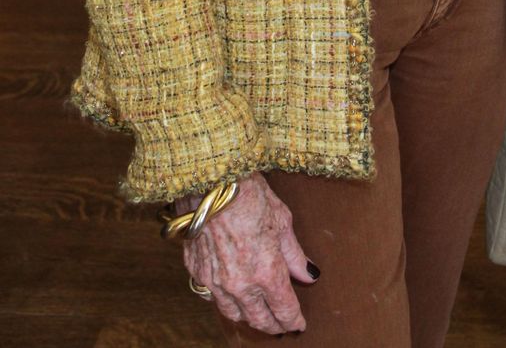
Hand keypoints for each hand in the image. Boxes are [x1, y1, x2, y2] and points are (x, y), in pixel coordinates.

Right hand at [181, 173, 319, 333]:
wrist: (212, 180)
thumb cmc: (250, 194)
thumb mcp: (282, 220)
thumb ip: (294, 254)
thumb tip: (308, 274)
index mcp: (266, 272)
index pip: (284, 309)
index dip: (293, 320)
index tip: (299, 324)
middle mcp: (240, 284)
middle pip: (258, 319)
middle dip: (273, 325)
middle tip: (282, 326)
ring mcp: (215, 281)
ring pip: (233, 313)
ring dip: (248, 318)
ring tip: (258, 316)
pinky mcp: (196, 271)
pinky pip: (212, 297)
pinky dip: (224, 300)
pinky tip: (232, 295)